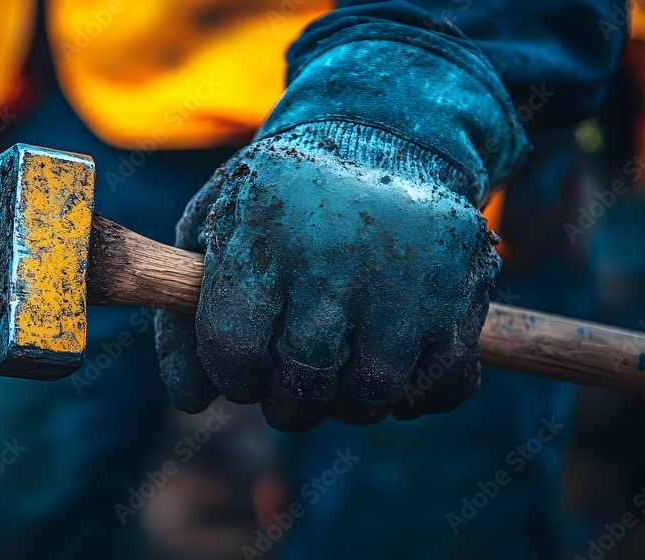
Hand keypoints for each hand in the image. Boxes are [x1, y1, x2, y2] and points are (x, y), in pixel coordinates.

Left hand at [156, 122, 501, 430]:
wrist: (382, 135)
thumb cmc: (280, 199)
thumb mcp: (211, 229)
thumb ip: (182, 316)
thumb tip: (192, 401)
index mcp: (262, 236)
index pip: (236, 354)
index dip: (234, 376)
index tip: (243, 364)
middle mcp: (336, 257)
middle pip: (304, 385)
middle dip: (288, 400)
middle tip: (290, 382)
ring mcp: (407, 278)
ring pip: (372, 394)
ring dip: (348, 401)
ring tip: (338, 370)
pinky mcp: (462, 293)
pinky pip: (442, 387)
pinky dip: (415, 394)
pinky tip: (392, 361)